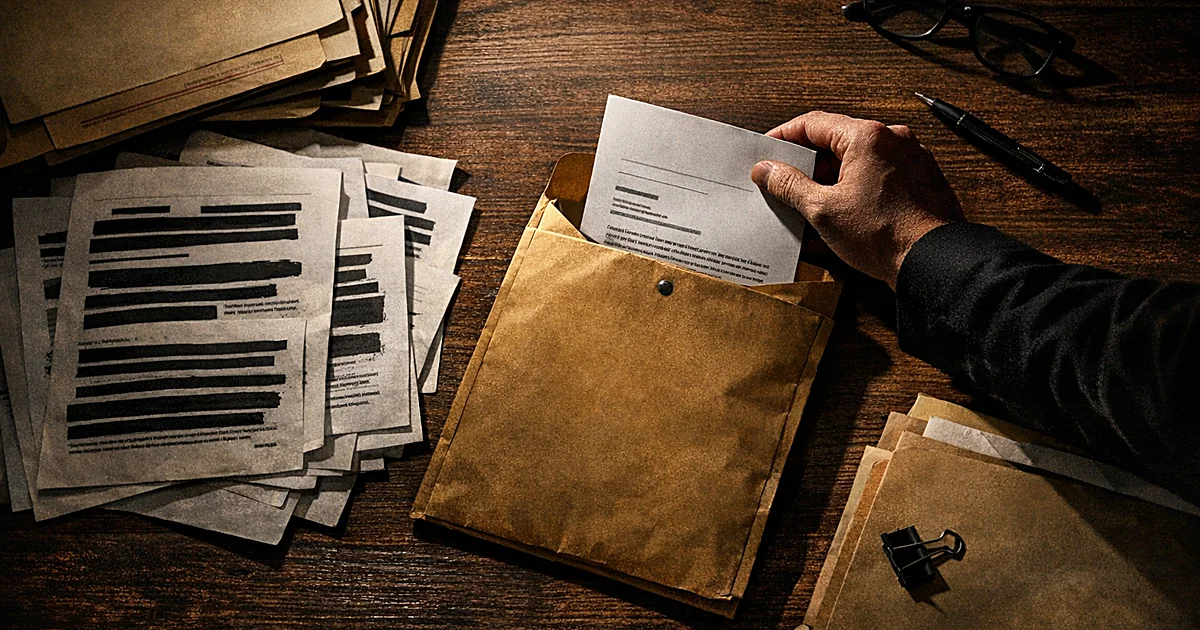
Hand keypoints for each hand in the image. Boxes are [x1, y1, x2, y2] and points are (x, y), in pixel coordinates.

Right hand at [751, 111, 965, 287]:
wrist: (933, 262)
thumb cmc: (887, 234)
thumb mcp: (822, 210)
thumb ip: (789, 184)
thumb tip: (767, 169)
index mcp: (867, 137)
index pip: (813, 123)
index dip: (784, 137)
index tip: (767, 151)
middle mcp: (892, 140)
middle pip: (836, 143)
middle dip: (806, 167)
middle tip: (783, 185)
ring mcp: (909, 160)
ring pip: (856, 163)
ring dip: (829, 184)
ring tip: (809, 210)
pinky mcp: (918, 182)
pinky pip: (876, 180)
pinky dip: (854, 194)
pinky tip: (838, 220)